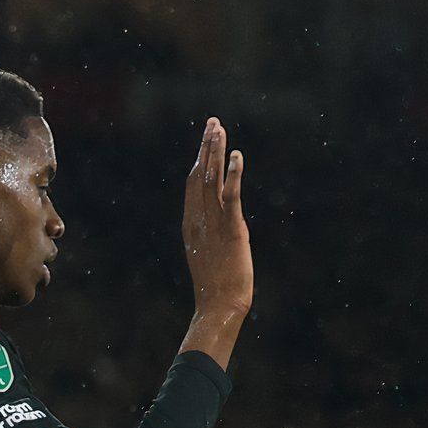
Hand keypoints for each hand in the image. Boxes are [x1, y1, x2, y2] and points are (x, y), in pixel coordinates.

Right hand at [179, 117, 250, 323]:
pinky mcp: (232, 228)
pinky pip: (231, 196)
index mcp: (191, 224)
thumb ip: (208, 235)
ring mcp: (213, 223)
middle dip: (205, 147)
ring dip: (215, 153)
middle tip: (212, 123)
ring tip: (219, 129)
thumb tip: (214, 226)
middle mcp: (198, 219)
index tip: (205, 139)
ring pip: (211, 180)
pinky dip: (233, 174)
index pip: (192, 184)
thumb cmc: (216, 286)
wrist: (219, 304)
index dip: (198, 159)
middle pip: (198, 175)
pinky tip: (236, 156)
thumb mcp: (207, 254)